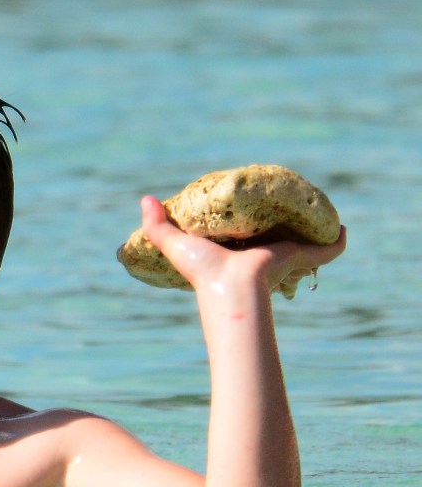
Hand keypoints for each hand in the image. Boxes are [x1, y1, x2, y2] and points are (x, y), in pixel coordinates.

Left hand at [139, 196, 346, 296]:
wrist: (231, 287)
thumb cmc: (203, 269)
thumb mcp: (175, 244)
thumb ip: (156, 225)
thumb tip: (145, 199)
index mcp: (235, 249)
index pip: (242, 233)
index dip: (245, 219)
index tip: (247, 204)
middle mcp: (260, 251)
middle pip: (275, 234)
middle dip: (282, 223)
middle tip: (284, 204)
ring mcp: (283, 255)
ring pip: (302, 240)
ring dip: (312, 228)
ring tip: (318, 213)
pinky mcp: (301, 257)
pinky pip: (326, 249)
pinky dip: (336, 242)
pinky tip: (342, 231)